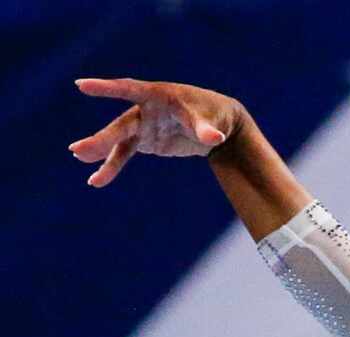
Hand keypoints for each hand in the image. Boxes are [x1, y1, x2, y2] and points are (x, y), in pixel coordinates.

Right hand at [69, 78, 241, 187]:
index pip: (128, 89)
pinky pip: (124, 154)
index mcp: (158, 95)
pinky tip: (96, 180)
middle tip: (77, 150)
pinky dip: (111, 166)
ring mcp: (143, 125)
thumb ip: (206, 130)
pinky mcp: (145, 141)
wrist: (216, 125)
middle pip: (121, 125)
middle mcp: (145, 108)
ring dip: (99, 152)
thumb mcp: (210, 121)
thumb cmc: (213, 115)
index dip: (106, 88)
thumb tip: (213, 138)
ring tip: (78, 158)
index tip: (81, 86)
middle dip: (101, 139)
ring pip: (118, 140)